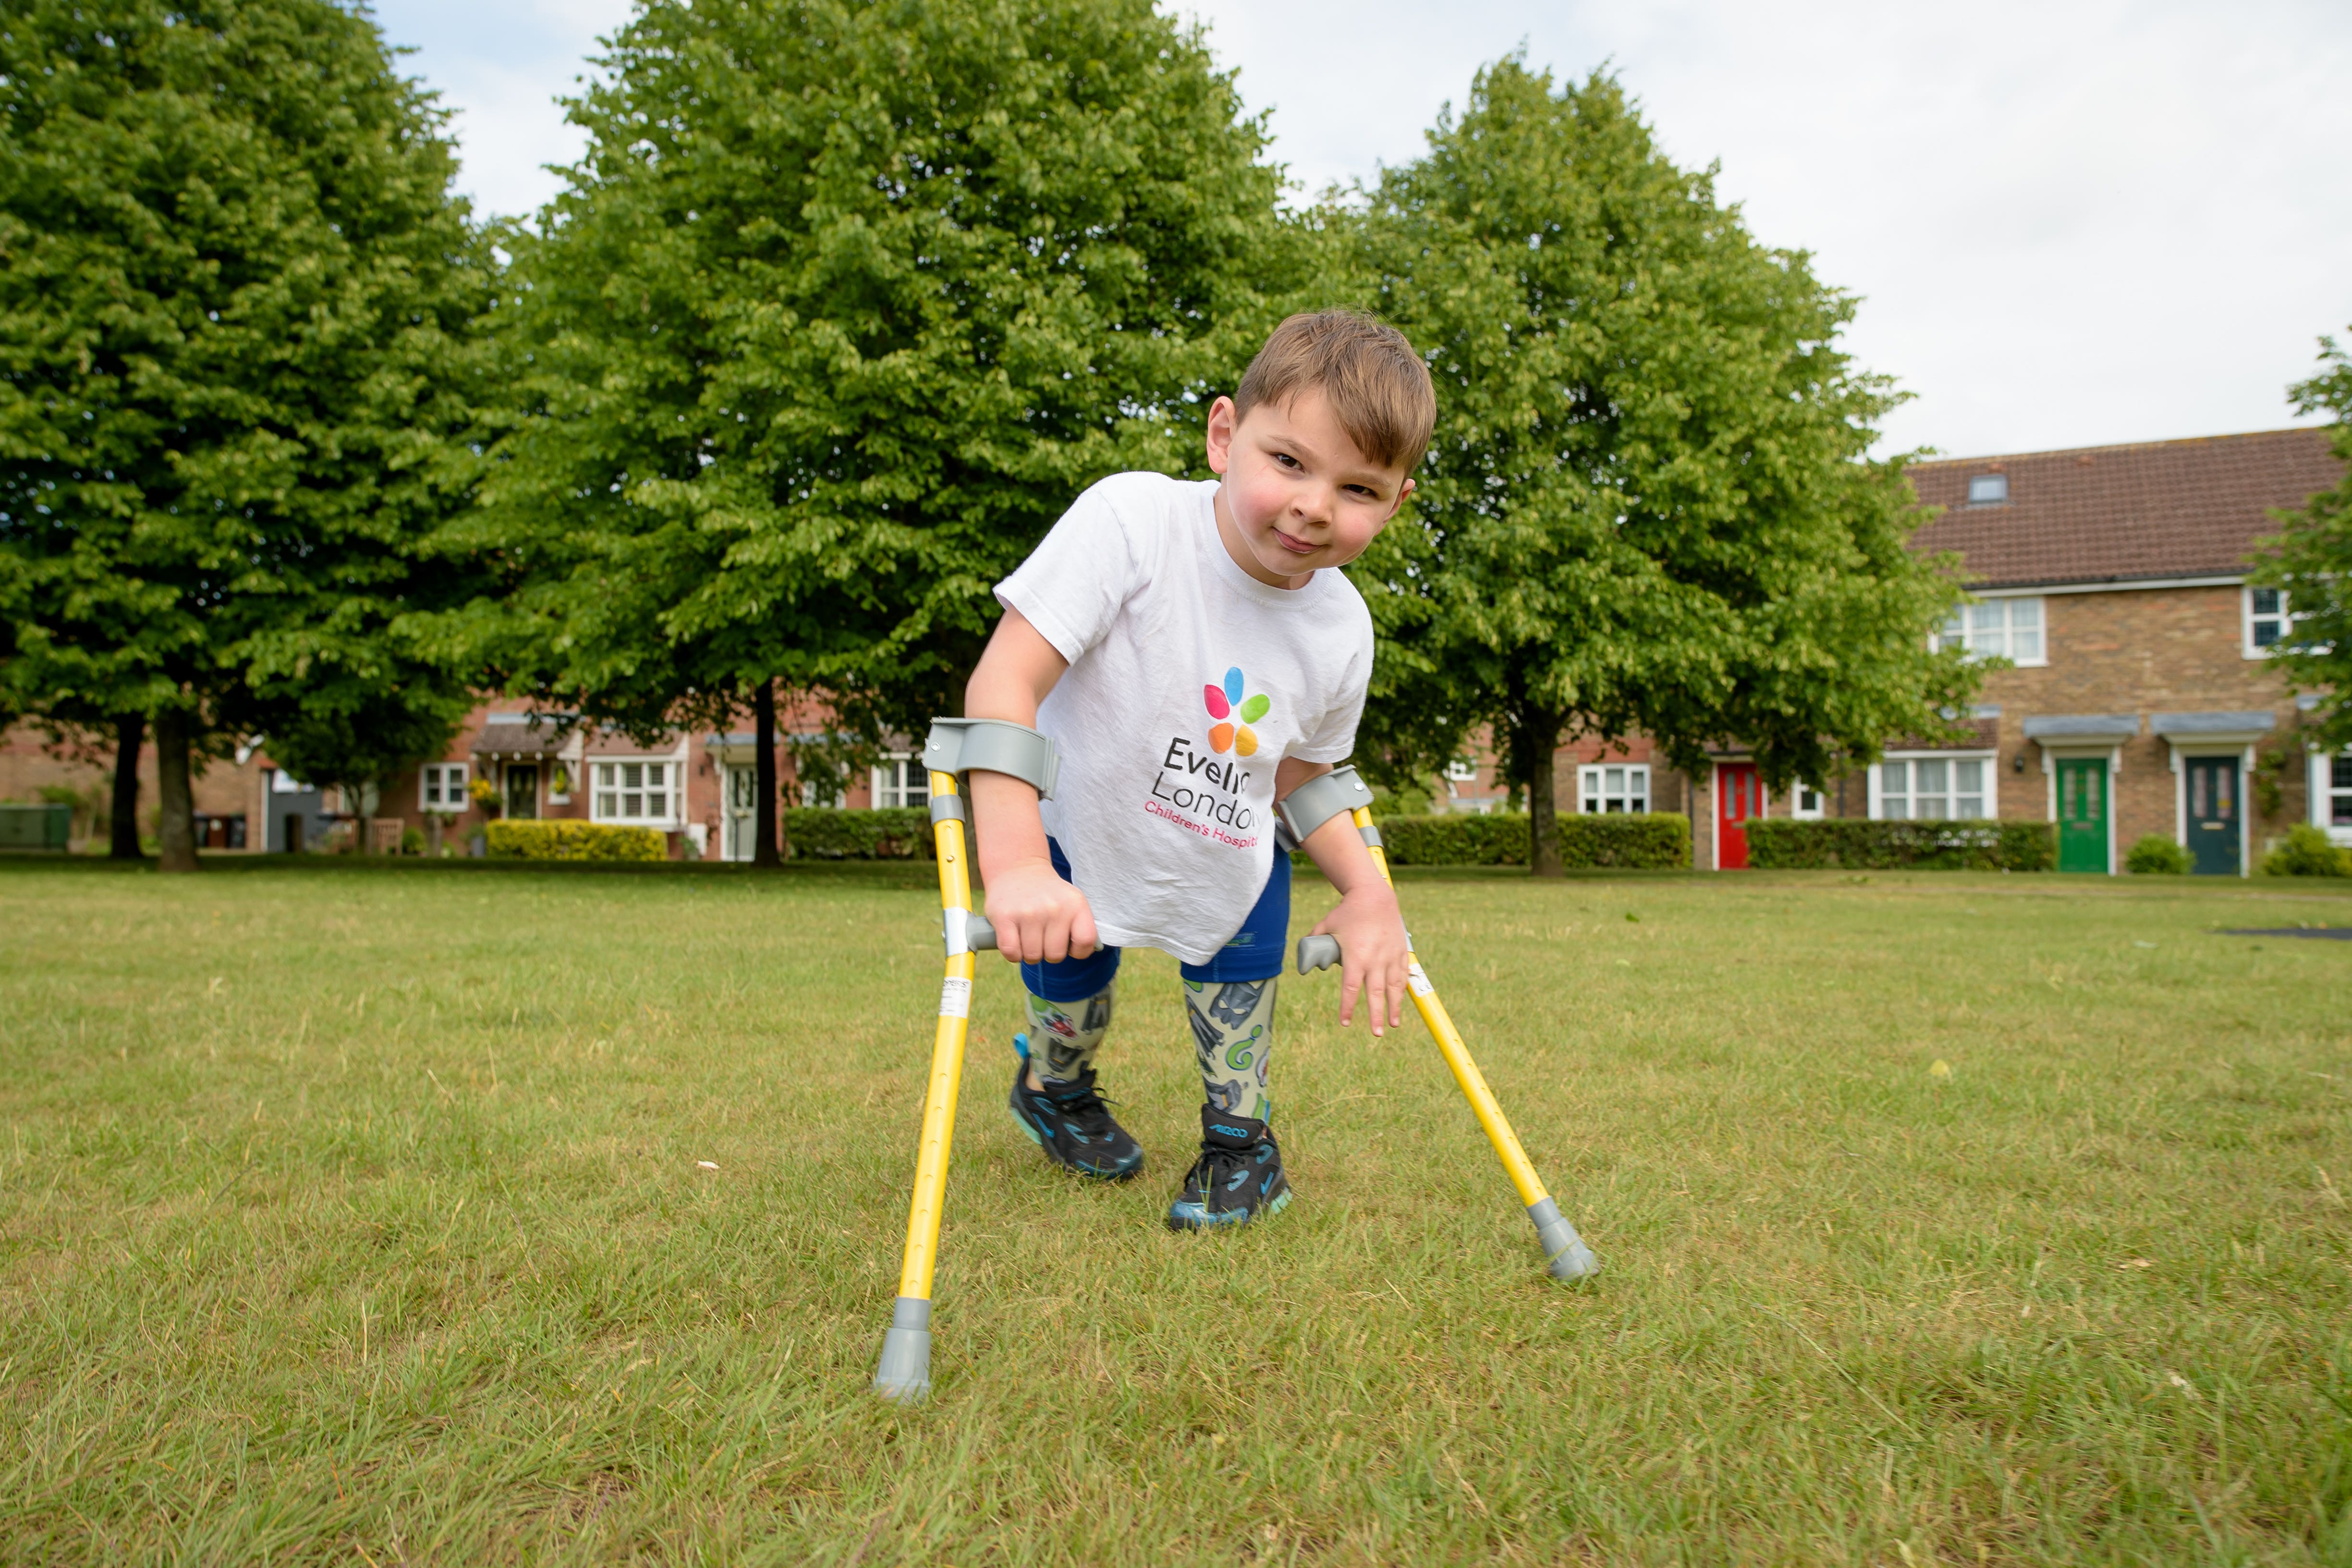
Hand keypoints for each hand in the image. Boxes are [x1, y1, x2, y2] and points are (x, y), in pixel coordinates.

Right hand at [981, 858, 1097, 965]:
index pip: (1085, 942)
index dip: (1078, 951)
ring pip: (1032, 956)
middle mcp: (1054, 907)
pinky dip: (1012, 953)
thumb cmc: (1048, 895)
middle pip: (1055, 955)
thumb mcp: (1072, 901)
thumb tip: (1086, 951)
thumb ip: (1082, 926)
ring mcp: (1029, 912)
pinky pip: (1011, 953)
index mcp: (1076, 904)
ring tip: (1028, 935)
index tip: (1068, 944)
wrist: (1018, 870)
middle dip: (1048, 953)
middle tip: (1043, 937)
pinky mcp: (1005, 917)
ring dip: (1029, 953)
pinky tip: (1014, 939)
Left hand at [1311, 881, 1407, 1035]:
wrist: (1375, 897)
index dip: (1347, 1007)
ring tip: (1394, 1024)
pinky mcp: (1401, 951)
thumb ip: (1313, 942)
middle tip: (1376, 1033)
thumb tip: (1306, 960)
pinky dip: (1402, 988)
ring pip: (1394, 987)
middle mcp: (1375, 960)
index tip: (1344, 1022)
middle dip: (1376, 1015)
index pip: (1350, 989)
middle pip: (1375, 993)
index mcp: (1356, 957)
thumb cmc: (1347, 912)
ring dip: (1394, 1007)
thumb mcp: (1326, 926)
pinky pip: (1402, 974)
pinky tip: (1400, 1001)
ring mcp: (1390, 956)